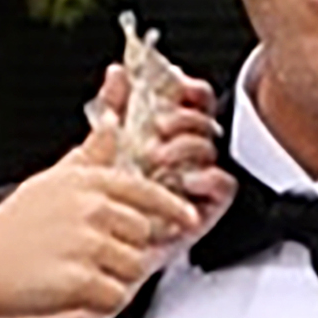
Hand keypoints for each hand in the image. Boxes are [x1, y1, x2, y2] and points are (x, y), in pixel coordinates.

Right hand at [0, 131, 186, 317]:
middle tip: (90, 255)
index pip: (147, 193)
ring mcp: (85, 244)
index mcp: (87, 182)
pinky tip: (73, 291)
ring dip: (113, 277)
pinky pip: (116, 297)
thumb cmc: (15, 225)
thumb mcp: (56, 177)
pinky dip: (100, 301)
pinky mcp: (80, 280)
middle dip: (126, 249)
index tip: (187, 218)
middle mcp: (90, 208)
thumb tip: (115, 118)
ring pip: (132, 268)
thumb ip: (94, 151)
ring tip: (76, 271)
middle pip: (143, 235)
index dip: (172, 208)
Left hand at [95, 38, 231, 222]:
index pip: (191, 101)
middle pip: (203, 121)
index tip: (179, 84)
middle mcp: (182, 155)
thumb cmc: (97, 200)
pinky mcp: (203, 209)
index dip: (191, 89)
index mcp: (163, 134)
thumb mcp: (100, 145)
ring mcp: (194, 180)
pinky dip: (210, 178)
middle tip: (160, 125)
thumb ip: (112, 106)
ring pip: (210, 149)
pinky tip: (187, 179)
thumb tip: (119, 72)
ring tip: (160, 156)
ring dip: (188, 146)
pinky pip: (225, 186)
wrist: (92, 245)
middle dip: (185, 118)